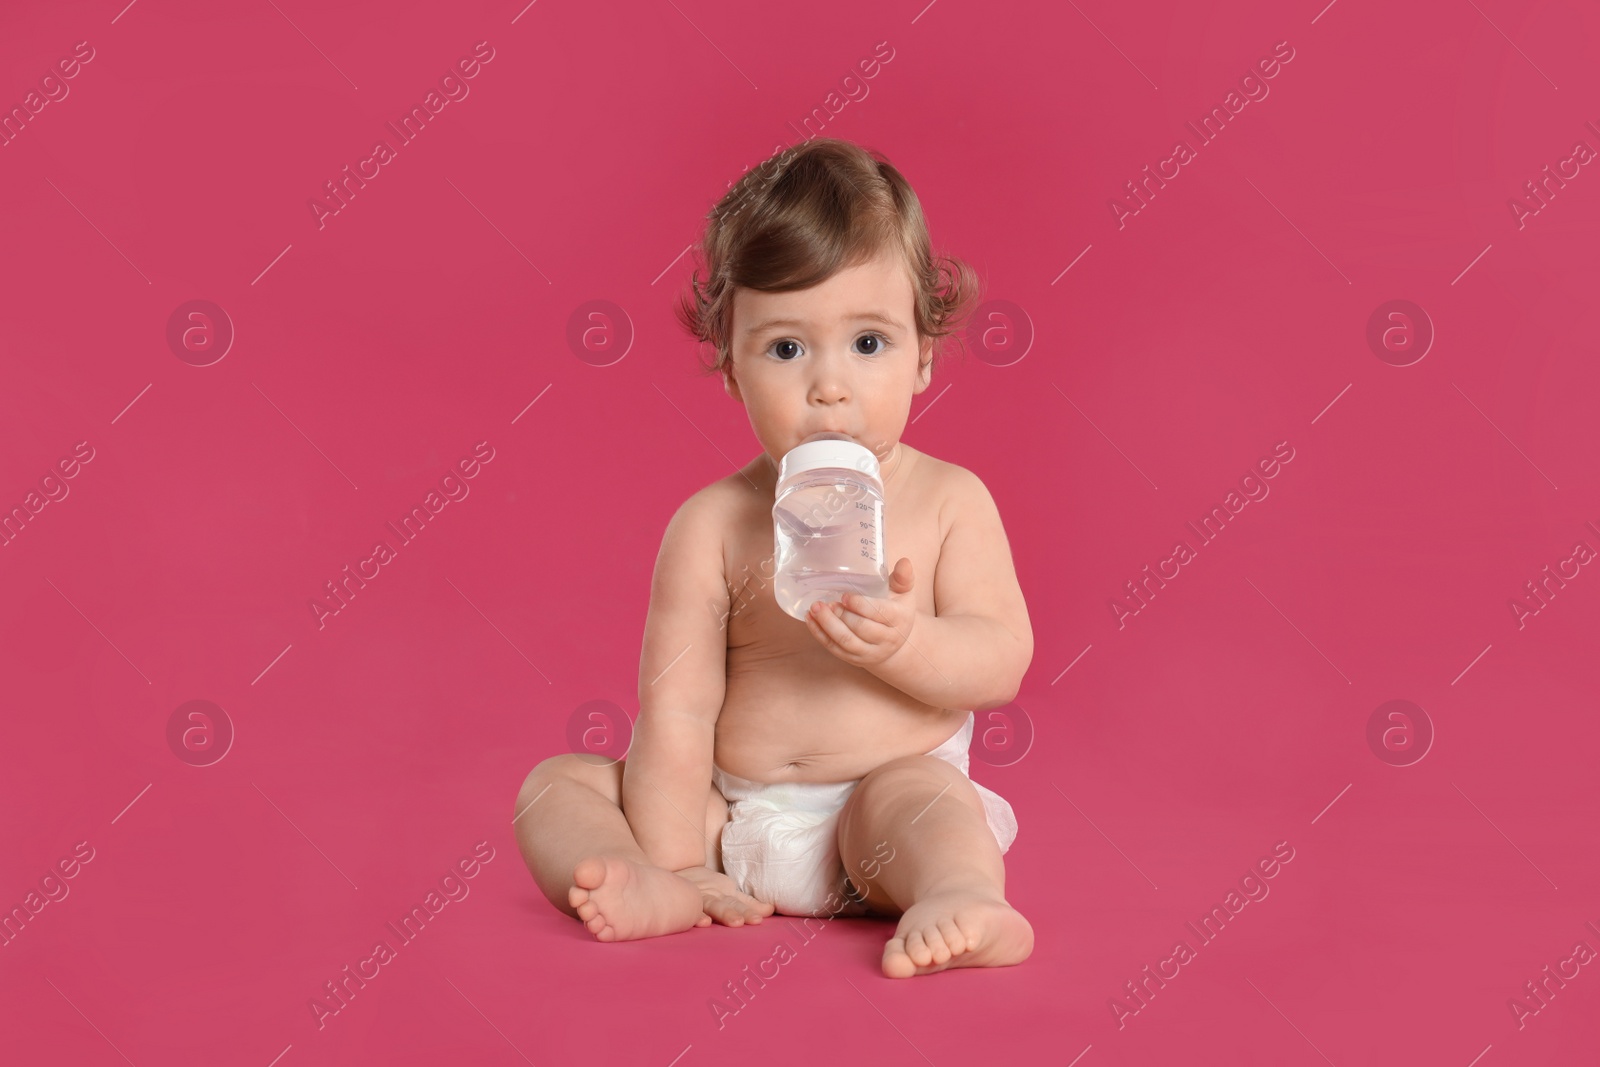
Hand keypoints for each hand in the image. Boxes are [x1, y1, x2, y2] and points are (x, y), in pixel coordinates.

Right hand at [674, 865, 775, 926]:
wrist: (678, 871)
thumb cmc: (708, 887)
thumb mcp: (729, 893)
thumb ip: (748, 904)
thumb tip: (770, 910)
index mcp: (725, 893)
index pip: (739, 904)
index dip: (749, 911)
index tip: (758, 920)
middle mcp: (713, 896)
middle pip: (725, 905)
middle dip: (732, 913)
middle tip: (740, 922)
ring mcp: (699, 899)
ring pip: (710, 906)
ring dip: (719, 914)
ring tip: (726, 923)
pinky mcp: (684, 903)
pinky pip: (690, 909)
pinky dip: (695, 915)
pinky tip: (701, 922)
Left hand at [803, 557, 918, 667]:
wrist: (896, 642)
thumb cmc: (896, 610)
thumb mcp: (903, 593)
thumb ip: (902, 578)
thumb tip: (904, 562)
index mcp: (900, 619)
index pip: (880, 613)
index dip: (861, 605)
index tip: (845, 596)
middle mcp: (887, 639)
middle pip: (861, 628)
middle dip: (842, 615)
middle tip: (827, 602)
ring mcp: (870, 652)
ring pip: (846, 641)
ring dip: (828, 625)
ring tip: (816, 608)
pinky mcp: (855, 659)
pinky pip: (834, 648)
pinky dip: (820, 634)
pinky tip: (811, 619)